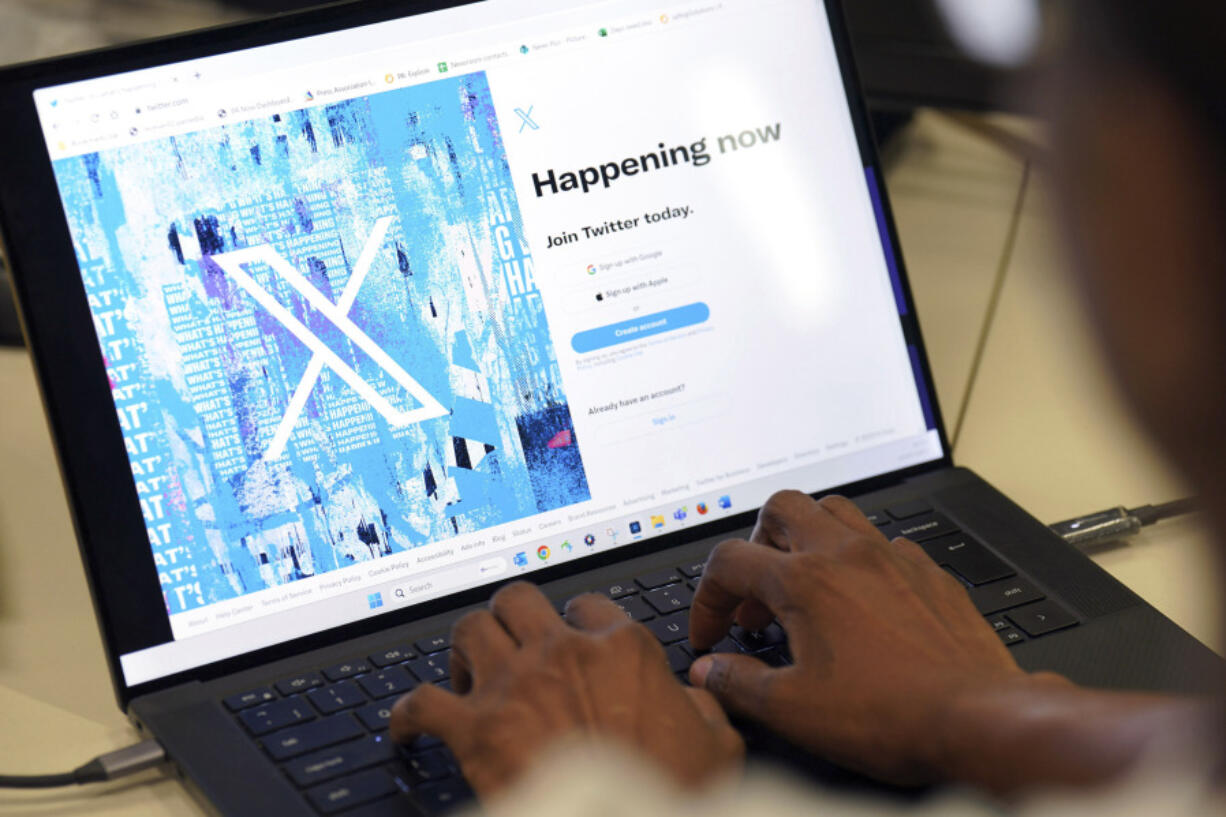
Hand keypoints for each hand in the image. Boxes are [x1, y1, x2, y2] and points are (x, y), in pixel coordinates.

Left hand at [390, 582, 742, 798]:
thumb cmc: (671, 793)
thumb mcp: (718, 745)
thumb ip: (703, 708)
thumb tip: (695, 700)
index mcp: (620, 649)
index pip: (586, 607)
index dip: (576, 625)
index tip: (571, 642)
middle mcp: (562, 654)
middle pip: (517, 599)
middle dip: (510, 618)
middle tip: (513, 644)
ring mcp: (514, 686)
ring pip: (469, 629)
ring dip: (465, 649)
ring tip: (469, 671)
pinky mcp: (474, 730)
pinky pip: (420, 703)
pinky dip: (406, 715)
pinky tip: (405, 727)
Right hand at [687, 490, 1039, 784]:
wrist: (978, 718)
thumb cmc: (892, 713)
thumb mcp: (793, 709)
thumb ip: (739, 683)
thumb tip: (710, 671)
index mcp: (806, 581)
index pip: (730, 562)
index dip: (707, 598)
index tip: (713, 634)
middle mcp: (848, 555)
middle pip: (782, 508)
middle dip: (755, 544)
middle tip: (754, 594)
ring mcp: (893, 558)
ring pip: (836, 511)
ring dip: (807, 539)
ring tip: (801, 585)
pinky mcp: (929, 574)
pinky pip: (884, 543)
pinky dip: (860, 560)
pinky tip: (861, 602)